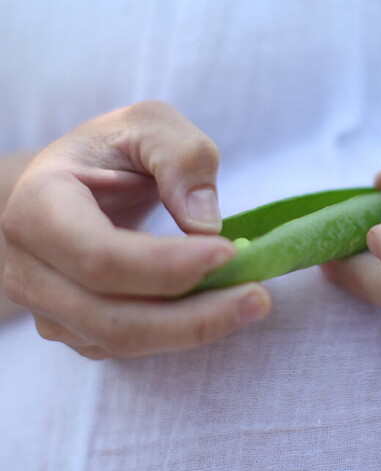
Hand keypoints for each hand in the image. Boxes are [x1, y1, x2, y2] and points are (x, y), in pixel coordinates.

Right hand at [1, 101, 270, 358]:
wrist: (75, 185)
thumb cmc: (112, 151)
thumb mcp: (149, 125)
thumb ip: (181, 157)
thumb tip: (205, 225)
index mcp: (38, 208)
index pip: (99, 256)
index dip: (167, 265)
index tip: (229, 252)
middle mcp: (30, 269)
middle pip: (113, 318)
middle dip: (193, 317)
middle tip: (258, 298)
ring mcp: (49, 306)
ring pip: (123, 342)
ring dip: (194, 330)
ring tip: (250, 302)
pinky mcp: (75, 328)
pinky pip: (129, 347)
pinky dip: (180, 333)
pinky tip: (219, 307)